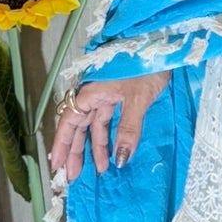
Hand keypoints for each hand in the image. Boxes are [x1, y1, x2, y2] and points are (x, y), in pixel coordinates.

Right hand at [50, 73, 168, 180]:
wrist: (164, 46)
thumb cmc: (147, 66)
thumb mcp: (138, 99)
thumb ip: (128, 129)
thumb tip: (121, 159)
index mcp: (92, 92)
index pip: (69, 122)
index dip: (62, 144)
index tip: (57, 164)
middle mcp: (95, 94)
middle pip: (79, 126)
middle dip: (76, 151)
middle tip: (73, 175)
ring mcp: (108, 95)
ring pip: (95, 125)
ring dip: (96, 146)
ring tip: (100, 169)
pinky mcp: (121, 96)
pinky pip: (109, 120)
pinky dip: (110, 136)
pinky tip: (114, 151)